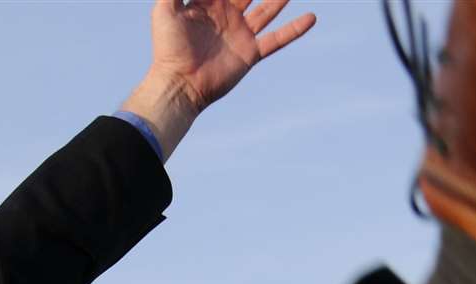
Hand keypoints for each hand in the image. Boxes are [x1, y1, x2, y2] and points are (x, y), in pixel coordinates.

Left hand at [121, 1, 314, 160]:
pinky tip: (311, 17)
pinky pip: (277, 39)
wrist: (179, 84)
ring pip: (267, 9)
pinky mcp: (250, 53)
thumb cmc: (168, 48)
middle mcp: (226, 16)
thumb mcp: (165, 10)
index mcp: (207, 4)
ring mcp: (240, 34)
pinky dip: (295, 30)